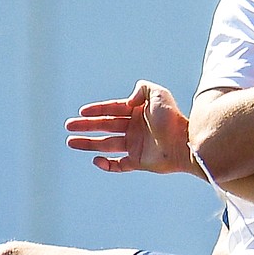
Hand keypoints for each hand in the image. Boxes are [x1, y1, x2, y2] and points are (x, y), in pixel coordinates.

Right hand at [64, 81, 194, 174]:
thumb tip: (129, 98)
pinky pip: (118, 165)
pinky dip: (106, 164)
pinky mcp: (138, 162)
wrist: (184, 143)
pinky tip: (96, 160)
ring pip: (106, 145)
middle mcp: (134, 129)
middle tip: (69, 126)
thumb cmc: (172, 118)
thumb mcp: (159, 94)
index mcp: (138, 113)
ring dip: (88, 143)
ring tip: (70, 142)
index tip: (82, 111)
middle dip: (86, 126)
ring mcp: (135, 146)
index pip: (112, 110)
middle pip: (105, 127)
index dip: (96, 110)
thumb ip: (143, 89)